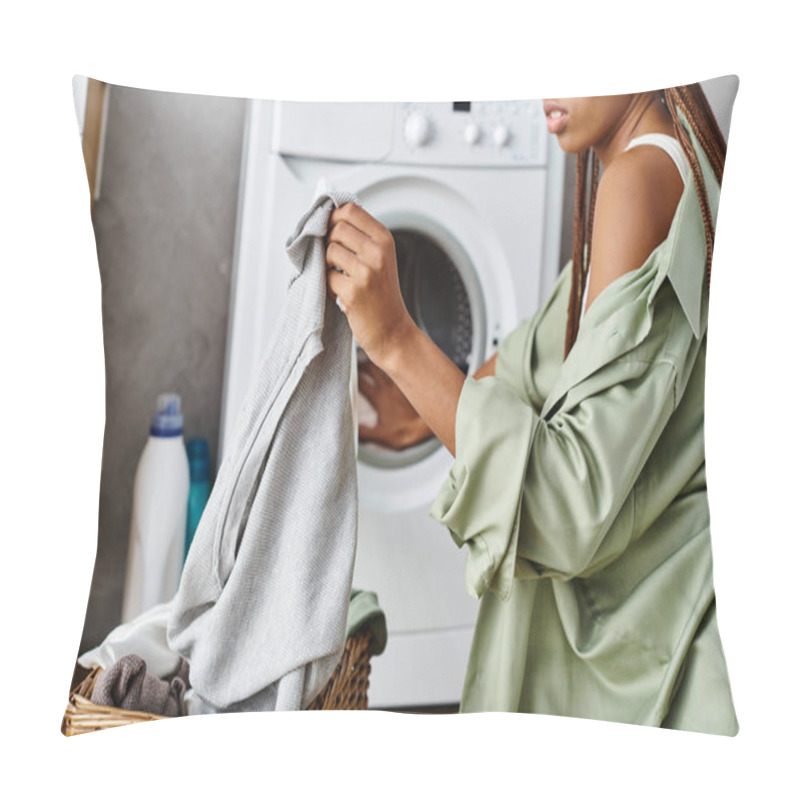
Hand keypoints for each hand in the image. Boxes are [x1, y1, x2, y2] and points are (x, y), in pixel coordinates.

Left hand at [325, 202, 414, 369]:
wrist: (393, 332)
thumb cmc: (382, 296)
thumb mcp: (380, 259)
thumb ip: (360, 238)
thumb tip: (327, 218)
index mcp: (385, 239)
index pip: (350, 209)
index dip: (333, 216)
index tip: (329, 229)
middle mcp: (378, 252)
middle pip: (337, 228)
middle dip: (328, 241)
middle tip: (333, 259)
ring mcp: (367, 271)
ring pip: (329, 250)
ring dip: (327, 265)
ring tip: (340, 277)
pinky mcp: (354, 291)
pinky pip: (328, 276)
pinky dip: (330, 286)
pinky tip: (342, 294)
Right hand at [358, 358, 432, 449]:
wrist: (431, 427)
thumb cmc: (409, 433)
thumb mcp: (383, 436)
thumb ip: (365, 433)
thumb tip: (350, 430)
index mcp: (380, 398)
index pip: (361, 382)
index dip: (351, 375)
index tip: (343, 371)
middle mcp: (389, 388)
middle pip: (372, 368)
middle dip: (362, 363)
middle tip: (355, 361)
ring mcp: (401, 384)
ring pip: (385, 366)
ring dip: (377, 361)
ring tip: (371, 359)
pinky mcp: (411, 384)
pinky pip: (400, 368)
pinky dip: (393, 365)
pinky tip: (393, 364)